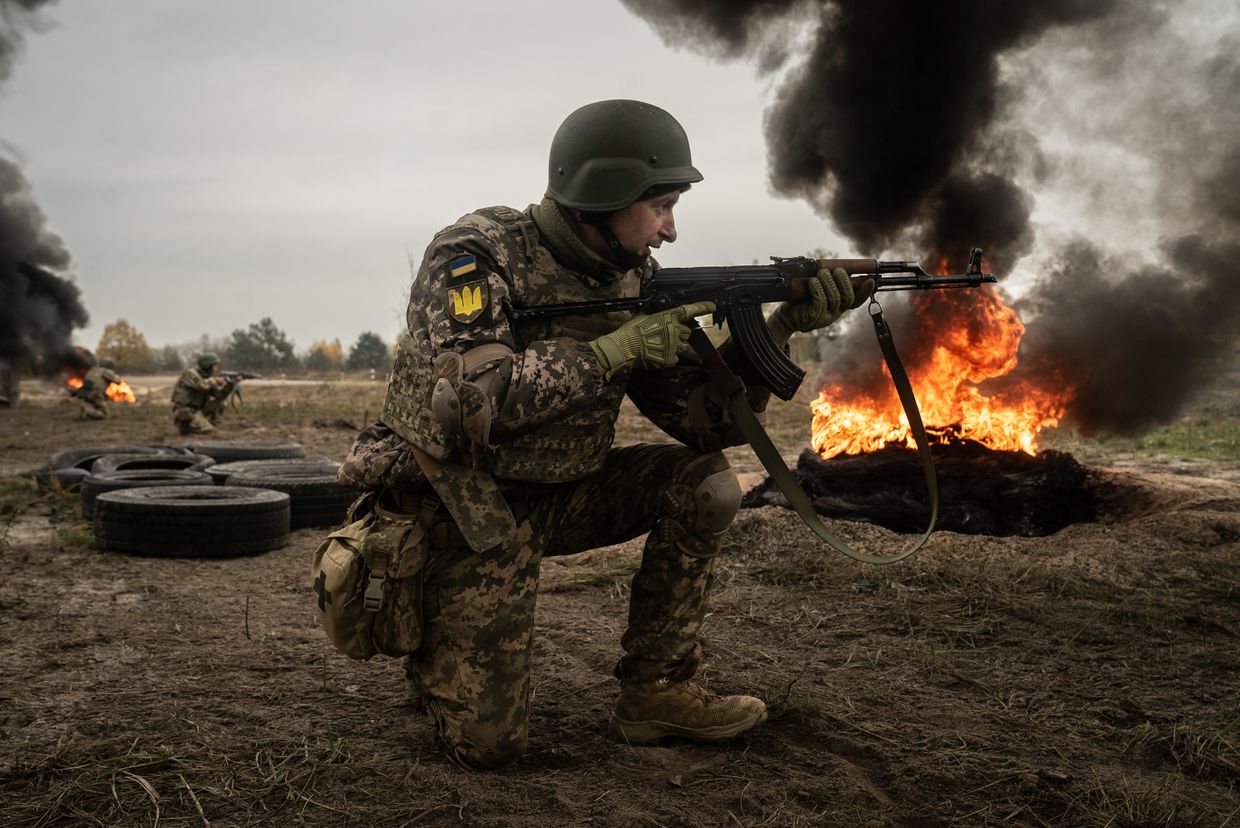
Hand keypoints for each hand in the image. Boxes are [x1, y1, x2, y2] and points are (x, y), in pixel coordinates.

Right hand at [589, 301, 715, 378]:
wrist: (625, 347)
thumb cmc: (632, 330)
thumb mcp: (645, 315)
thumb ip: (658, 314)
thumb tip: (660, 314)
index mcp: (668, 316)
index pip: (689, 310)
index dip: (703, 307)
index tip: (712, 306)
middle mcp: (675, 329)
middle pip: (686, 332)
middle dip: (679, 334)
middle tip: (664, 336)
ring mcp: (674, 345)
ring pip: (681, 346)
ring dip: (673, 346)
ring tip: (657, 346)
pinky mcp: (671, 358)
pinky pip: (674, 358)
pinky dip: (667, 358)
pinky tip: (656, 355)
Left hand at [768, 267, 874, 342]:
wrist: (785, 316)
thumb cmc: (801, 299)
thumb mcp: (816, 288)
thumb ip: (829, 281)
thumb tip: (839, 266)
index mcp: (839, 306)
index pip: (857, 300)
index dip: (866, 291)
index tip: (871, 279)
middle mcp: (835, 313)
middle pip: (848, 297)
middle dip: (844, 280)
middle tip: (836, 270)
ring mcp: (825, 317)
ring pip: (835, 298)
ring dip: (828, 282)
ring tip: (821, 273)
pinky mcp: (814, 318)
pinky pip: (821, 301)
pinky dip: (818, 288)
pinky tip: (813, 282)